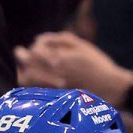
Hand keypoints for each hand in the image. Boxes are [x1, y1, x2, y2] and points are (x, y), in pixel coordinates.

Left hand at [15, 32, 132, 103]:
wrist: (110, 88)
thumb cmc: (98, 65)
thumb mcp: (84, 46)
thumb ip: (61, 39)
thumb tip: (39, 38)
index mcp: (59, 57)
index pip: (36, 49)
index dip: (36, 45)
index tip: (38, 43)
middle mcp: (53, 72)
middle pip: (29, 63)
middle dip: (24, 56)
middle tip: (22, 53)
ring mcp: (52, 85)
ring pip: (29, 76)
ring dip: (26, 69)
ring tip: (27, 66)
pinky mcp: (54, 94)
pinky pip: (35, 87)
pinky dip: (31, 81)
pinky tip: (36, 78)